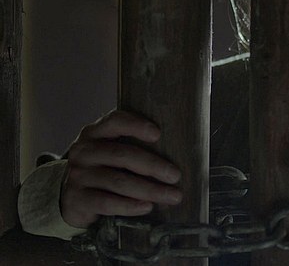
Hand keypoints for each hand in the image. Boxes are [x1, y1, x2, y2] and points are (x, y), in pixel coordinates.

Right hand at [61, 109, 182, 228]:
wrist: (71, 198)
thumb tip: (177, 152)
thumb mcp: (111, 151)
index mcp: (95, 133)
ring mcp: (78, 175)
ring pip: (118, 181)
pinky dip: (130, 206)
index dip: (136, 125)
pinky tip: (147, 207)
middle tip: (176, 176)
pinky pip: (107, 202)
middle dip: (153, 166)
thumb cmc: (103, 169)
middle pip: (122, 155)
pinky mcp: (76, 199)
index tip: (158, 134)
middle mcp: (84, 151)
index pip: (115, 121)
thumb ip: (134, 146)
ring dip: (149, 189)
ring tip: (172, 196)